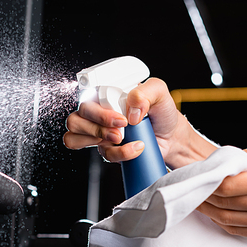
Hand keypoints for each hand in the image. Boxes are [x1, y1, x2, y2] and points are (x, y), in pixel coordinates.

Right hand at [64, 77, 213, 167]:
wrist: (172, 137)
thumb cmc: (162, 113)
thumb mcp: (159, 92)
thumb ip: (145, 92)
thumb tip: (131, 110)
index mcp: (105, 95)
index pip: (83, 99)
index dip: (97, 110)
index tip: (121, 116)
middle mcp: (98, 114)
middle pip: (75, 120)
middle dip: (97, 126)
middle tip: (121, 127)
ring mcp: (99, 133)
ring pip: (75, 138)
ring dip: (99, 139)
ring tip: (121, 137)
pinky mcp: (107, 150)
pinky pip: (103, 155)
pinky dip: (120, 153)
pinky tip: (135, 147)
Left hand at [197, 149, 246, 238]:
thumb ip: (238, 162)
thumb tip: (208, 170)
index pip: (228, 187)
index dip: (208, 184)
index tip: (197, 180)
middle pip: (226, 204)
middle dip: (204, 198)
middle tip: (192, 192)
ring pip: (228, 220)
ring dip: (209, 212)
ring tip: (198, 202)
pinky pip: (237, 230)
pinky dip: (221, 222)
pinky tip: (214, 213)